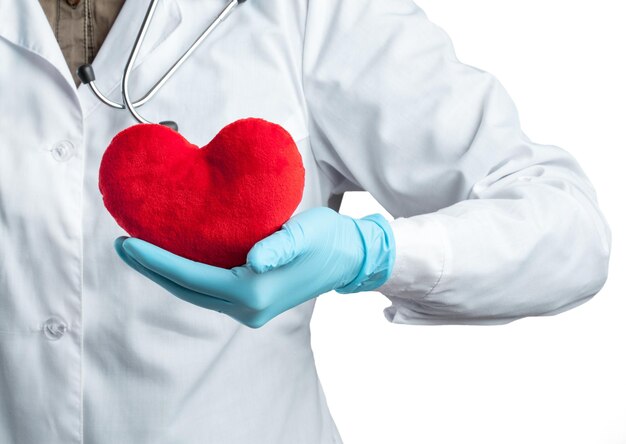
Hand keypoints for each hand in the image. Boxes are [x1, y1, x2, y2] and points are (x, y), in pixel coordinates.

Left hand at [115, 207, 394, 327]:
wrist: (351, 258)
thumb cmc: (329, 239)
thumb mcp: (306, 233)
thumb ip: (279, 245)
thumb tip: (252, 260)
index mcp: (255, 292)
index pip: (192, 277)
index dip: (157, 261)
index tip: (128, 243)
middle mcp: (248, 307)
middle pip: (186, 290)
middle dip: (152, 269)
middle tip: (122, 245)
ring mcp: (250, 309)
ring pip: (195, 292)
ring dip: (166, 274)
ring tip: (141, 251)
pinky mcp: (253, 302)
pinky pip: (209, 291)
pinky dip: (187, 276)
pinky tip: (175, 259)